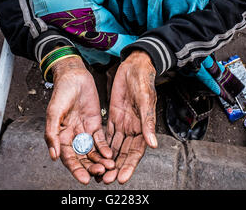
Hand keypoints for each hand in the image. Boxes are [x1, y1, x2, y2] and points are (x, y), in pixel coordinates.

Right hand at [44, 55, 114, 184]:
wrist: (74, 76)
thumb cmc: (61, 92)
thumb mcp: (54, 112)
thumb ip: (53, 134)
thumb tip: (54, 156)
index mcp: (61, 136)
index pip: (68, 158)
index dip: (76, 170)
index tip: (84, 179)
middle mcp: (73, 136)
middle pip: (82, 158)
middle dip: (90, 167)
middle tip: (100, 173)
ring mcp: (85, 131)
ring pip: (92, 151)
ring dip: (99, 160)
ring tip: (108, 167)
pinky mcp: (96, 124)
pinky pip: (101, 140)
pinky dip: (105, 148)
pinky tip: (109, 155)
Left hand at [103, 51, 157, 184]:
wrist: (134, 65)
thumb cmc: (143, 81)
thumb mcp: (145, 99)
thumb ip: (148, 122)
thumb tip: (153, 144)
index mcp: (143, 126)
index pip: (136, 151)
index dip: (129, 166)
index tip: (122, 179)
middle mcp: (133, 128)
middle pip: (123, 152)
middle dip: (115, 167)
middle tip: (105, 180)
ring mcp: (123, 122)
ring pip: (114, 146)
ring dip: (107, 159)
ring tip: (98, 172)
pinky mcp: (113, 115)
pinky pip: (106, 133)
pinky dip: (101, 145)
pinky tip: (93, 154)